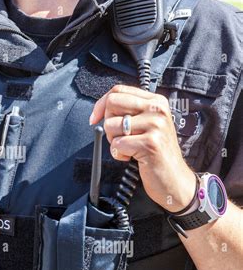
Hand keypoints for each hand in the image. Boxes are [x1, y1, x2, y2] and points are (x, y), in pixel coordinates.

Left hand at [90, 85, 195, 212]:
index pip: (118, 90)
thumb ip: (129, 112)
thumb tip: (100, 108)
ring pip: (111, 125)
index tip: (94, 118)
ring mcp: (155, 125)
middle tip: (120, 136)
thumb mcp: (146, 125)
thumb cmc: (155, 153)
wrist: (174, 179)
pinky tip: (132, 157)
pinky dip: (119, 154)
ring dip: (113, 141)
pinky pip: (116, 144)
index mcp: (155, 101)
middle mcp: (157, 109)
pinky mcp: (150, 143)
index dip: (101, 104)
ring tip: (130, 148)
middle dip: (108, 123)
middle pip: (112, 104)